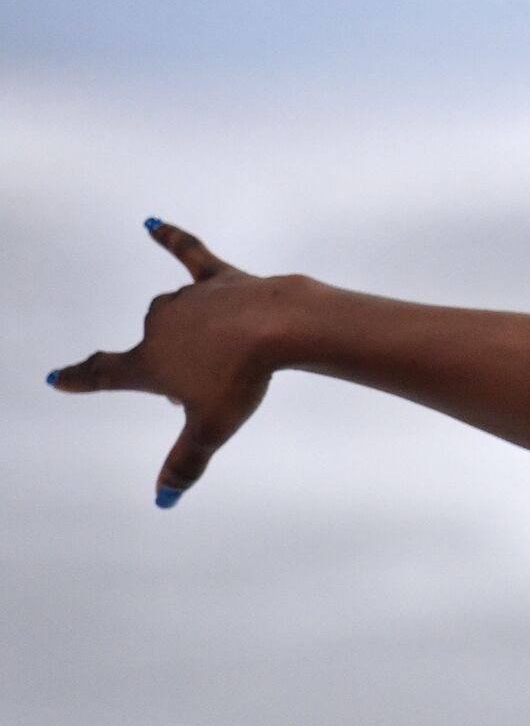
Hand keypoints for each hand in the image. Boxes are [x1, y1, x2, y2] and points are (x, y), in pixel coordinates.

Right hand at [49, 219, 293, 508]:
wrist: (278, 329)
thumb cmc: (241, 380)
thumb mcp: (211, 431)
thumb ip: (183, 465)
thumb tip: (163, 501)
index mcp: (149, 364)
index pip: (104, 373)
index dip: (80, 378)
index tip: (56, 377)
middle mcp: (158, 326)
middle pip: (156, 349)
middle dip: (179, 368)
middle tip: (218, 382)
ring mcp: (186, 299)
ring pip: (177, 315)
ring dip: (194, 332)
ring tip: (230, 352)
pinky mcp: (217, 277)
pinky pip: (189, 254)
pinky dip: (171, 238)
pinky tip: (152, 223)